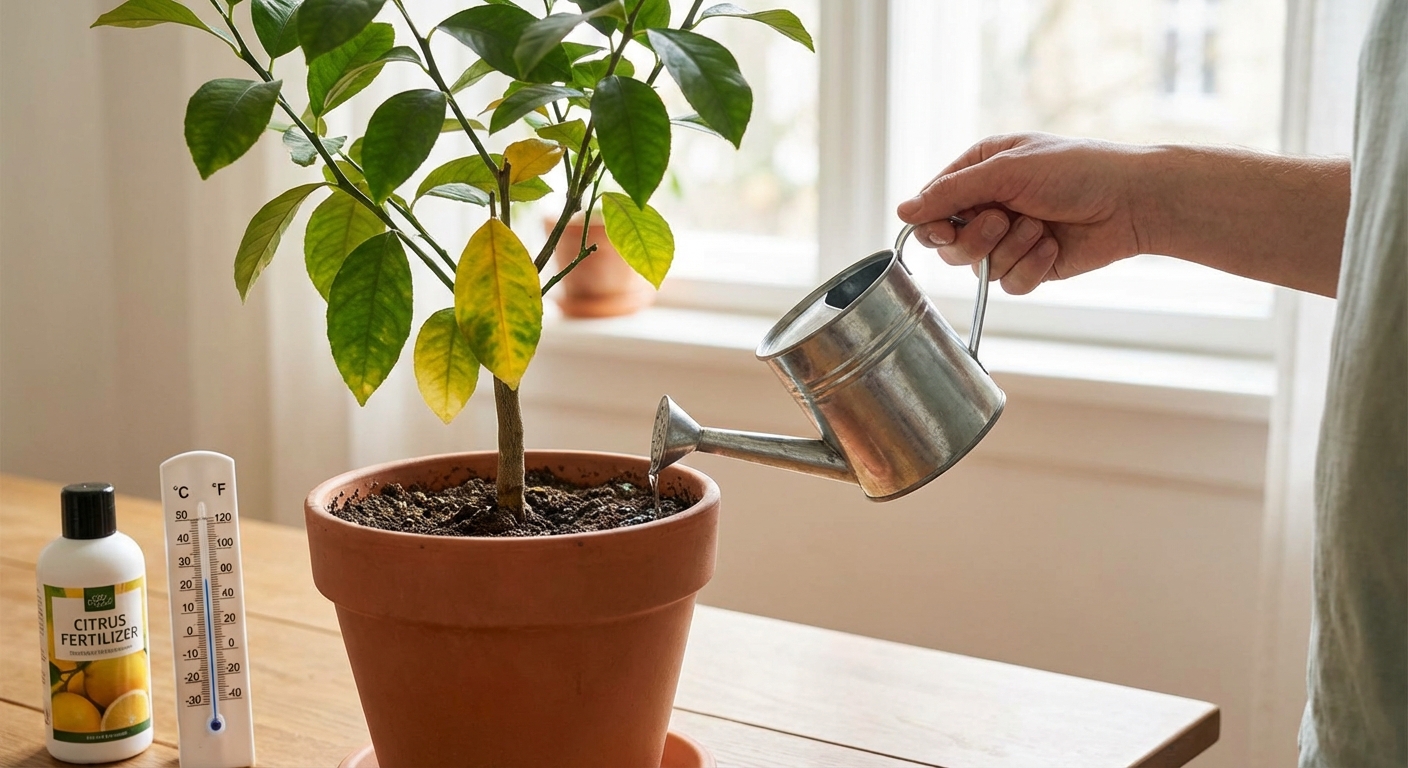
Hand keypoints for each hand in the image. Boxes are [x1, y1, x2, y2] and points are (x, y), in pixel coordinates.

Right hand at [896, 133, 1149, 294]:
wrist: (1131, 201)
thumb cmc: (1075, 170)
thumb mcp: (1007, 170)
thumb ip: (952, 192)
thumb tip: (902, 211)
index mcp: (978, 173)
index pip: (932, 206)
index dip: (934, 224)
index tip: (948, 228)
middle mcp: (988, 206)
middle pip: (948, 244)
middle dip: (976, 238)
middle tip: (1003, 221)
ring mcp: (1009, 239)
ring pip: (977, 268)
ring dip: (1009, 250)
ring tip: (1039, 229)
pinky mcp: (1030, 266)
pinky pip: (1008, 283)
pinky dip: (1030, 267)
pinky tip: (1053, 246)